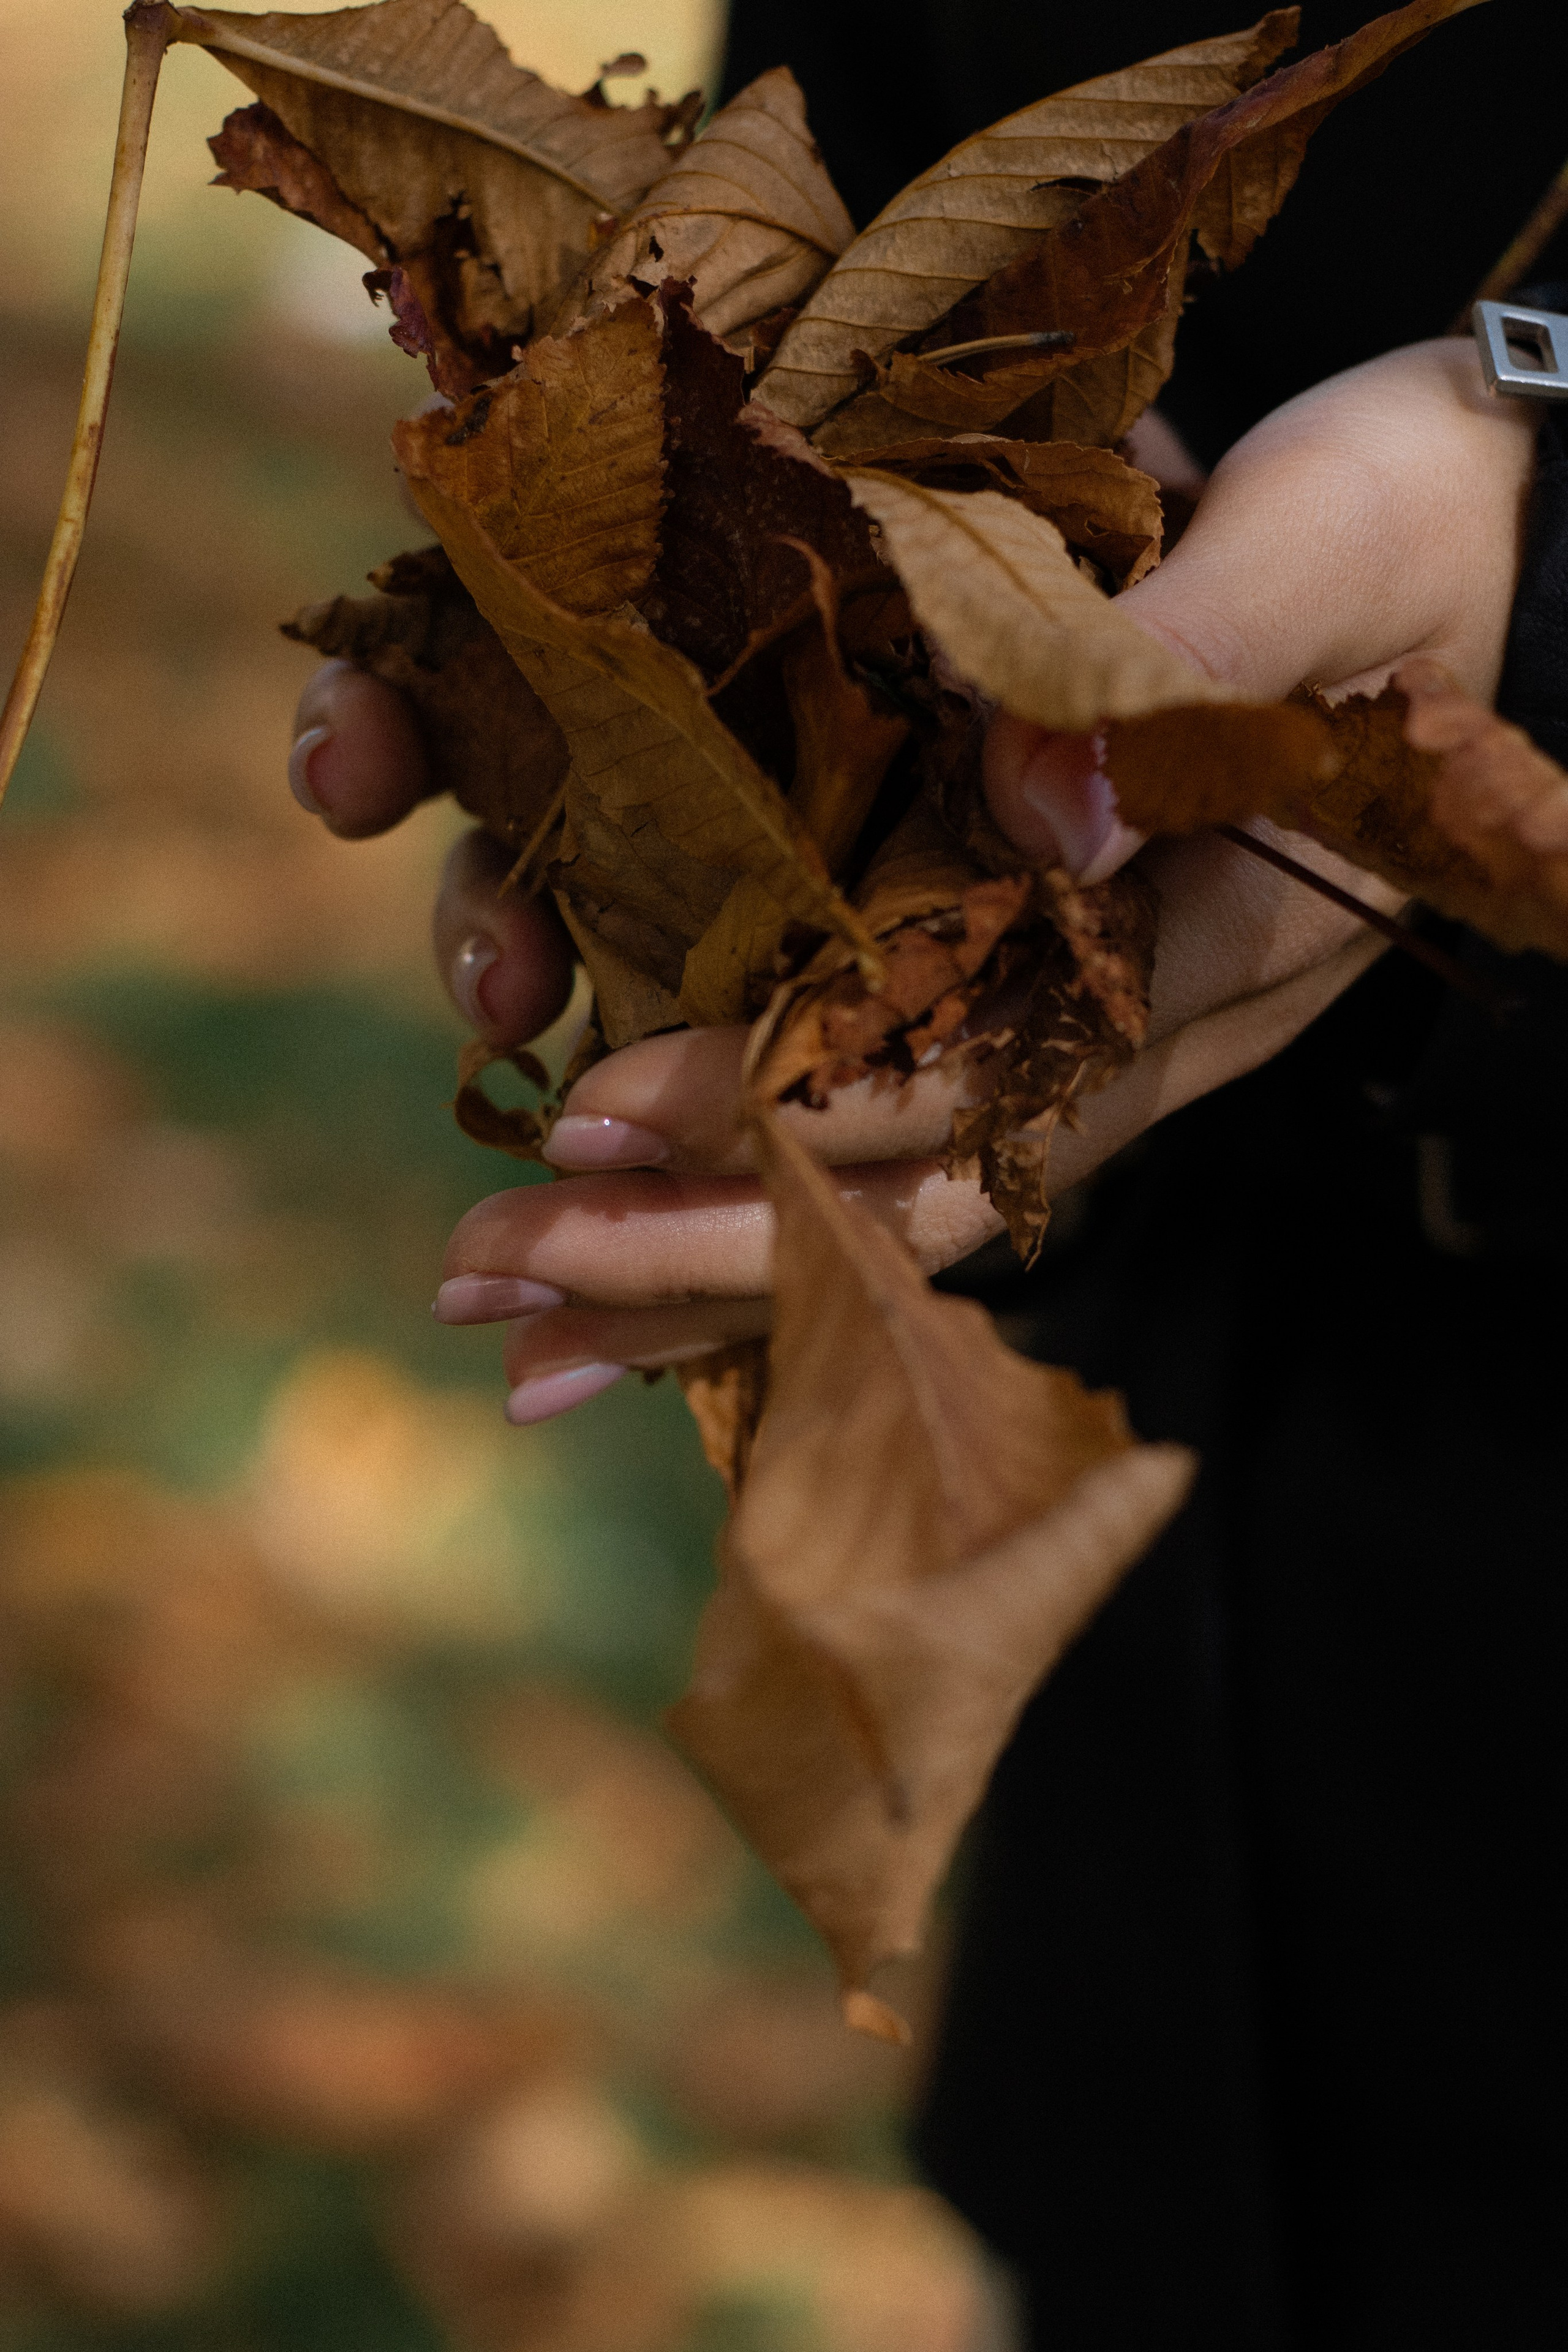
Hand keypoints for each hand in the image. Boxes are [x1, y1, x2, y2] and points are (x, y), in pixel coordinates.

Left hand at [289, 336, 1540, 1421]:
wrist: (1465, 546)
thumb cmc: (1414, 548)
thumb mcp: (1334, 563)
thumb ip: (1201, 668)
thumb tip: (1035, 803)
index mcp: (1182, 966)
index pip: (961, 1096)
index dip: (779, 1129)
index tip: (600, 1133)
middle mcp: (1086, 1022)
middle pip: (871, 1196)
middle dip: (674, 1253)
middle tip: (486, 1294)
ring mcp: (1030, 1000)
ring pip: (836, 1170)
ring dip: (661, 1238)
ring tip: (489, 1291)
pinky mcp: (981, 936)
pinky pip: (837, 1077)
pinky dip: (707, 1143)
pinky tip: (583, 1186)